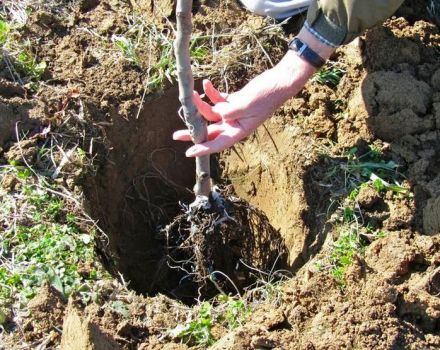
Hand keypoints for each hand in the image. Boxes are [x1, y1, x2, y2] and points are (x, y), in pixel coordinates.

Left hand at [173, 26, 334, 157]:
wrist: (279, 82)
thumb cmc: (267, 96)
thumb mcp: (247, 104)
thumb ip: (230, 110)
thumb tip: (216, 113)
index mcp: (239, 131)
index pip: (218, 143)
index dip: (203, 149)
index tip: (188, 153)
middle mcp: (235, 124)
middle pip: (210, 131)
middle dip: (193, 131)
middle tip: (176, 135)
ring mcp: (234, 113)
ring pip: (211, 113)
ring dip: (200, 105)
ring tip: (190, 95)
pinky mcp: (234, 101)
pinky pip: (218, 100)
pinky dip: (211, 93)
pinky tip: (205, 83)